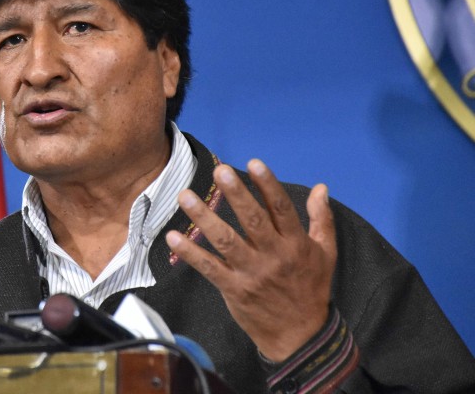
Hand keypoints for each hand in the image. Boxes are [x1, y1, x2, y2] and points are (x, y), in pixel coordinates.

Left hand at [166, 159, 336, 361]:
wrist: (300, 336)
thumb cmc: (311, 289)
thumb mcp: (326, 253)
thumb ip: (321, 218)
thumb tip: (321, 187)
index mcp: (296, 244)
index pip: (281, 208)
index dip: (267, 185)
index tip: (253, 163)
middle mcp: (274, 256)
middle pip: (253, 220)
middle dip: (236, 194)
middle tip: (219, 171)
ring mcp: (252, 273)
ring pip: (226, 241)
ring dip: (204, 217)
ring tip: (185, 195)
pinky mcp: (233, 289)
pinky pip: (209, 268)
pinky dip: (190, 253)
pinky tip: (173, 237)